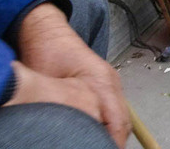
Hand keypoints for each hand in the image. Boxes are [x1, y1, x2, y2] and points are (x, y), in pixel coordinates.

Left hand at [15, 4, 130, 147]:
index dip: (113, 143)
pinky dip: (108, 124)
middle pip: (124, 122)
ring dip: (113, 134)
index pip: (118, 121)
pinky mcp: (105, 84)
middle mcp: (111, 81)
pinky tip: (96, 135)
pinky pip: (114, 110)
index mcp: (102, 81)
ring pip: (121, 117)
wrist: (45, 32)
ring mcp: (110, 82)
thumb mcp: (50, 87)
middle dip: (115, 142)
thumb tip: (68, 134)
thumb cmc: (45, 53)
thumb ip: (65, 110)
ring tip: (99, 146)